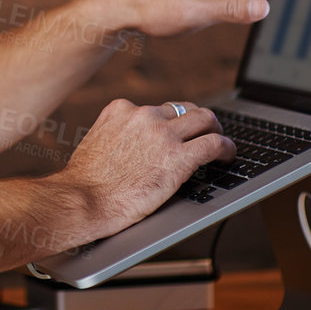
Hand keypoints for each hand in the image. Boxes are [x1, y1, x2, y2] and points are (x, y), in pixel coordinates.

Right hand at [60, 99, 235, 235]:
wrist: (83, 201)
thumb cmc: (84, 184)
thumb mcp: (97, 144)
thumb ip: (117, 137)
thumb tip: (131, 148)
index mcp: (120, 110)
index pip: (156, 109)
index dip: (170, 123)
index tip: (176, 133)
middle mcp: (143, 115)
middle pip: (184, 109)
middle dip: (197, 121)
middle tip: (205, 134)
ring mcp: (163, 134)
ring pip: (205, 119)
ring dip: (216, 130)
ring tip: (221, 144)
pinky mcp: (180, 156)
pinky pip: (215, 144)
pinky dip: (226, 149)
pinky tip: (227, 157)